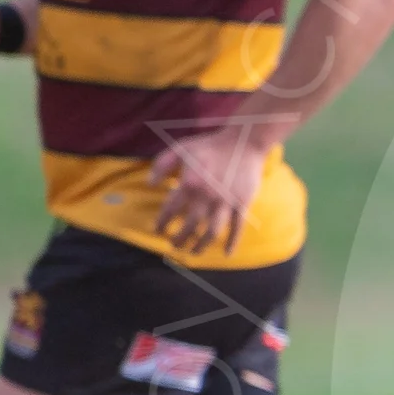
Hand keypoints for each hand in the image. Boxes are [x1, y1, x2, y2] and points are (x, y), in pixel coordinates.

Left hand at [151, 126, 273, 255]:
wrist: (244, 142)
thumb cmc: (210, 144)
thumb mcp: (180, 148)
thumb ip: (161, 165)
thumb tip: (149, 184)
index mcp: (189, 184)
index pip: (171, 210)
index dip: (162, 222)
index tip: (158, 230)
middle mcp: (206, 196)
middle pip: (190, 226)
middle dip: (179, 239)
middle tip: (173, 245)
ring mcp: (226, 202)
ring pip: (212, 232)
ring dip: (201, 245)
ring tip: (193, 252)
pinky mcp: (242, 204)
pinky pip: (237, 228)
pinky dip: (232, 242)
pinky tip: (226, 253)